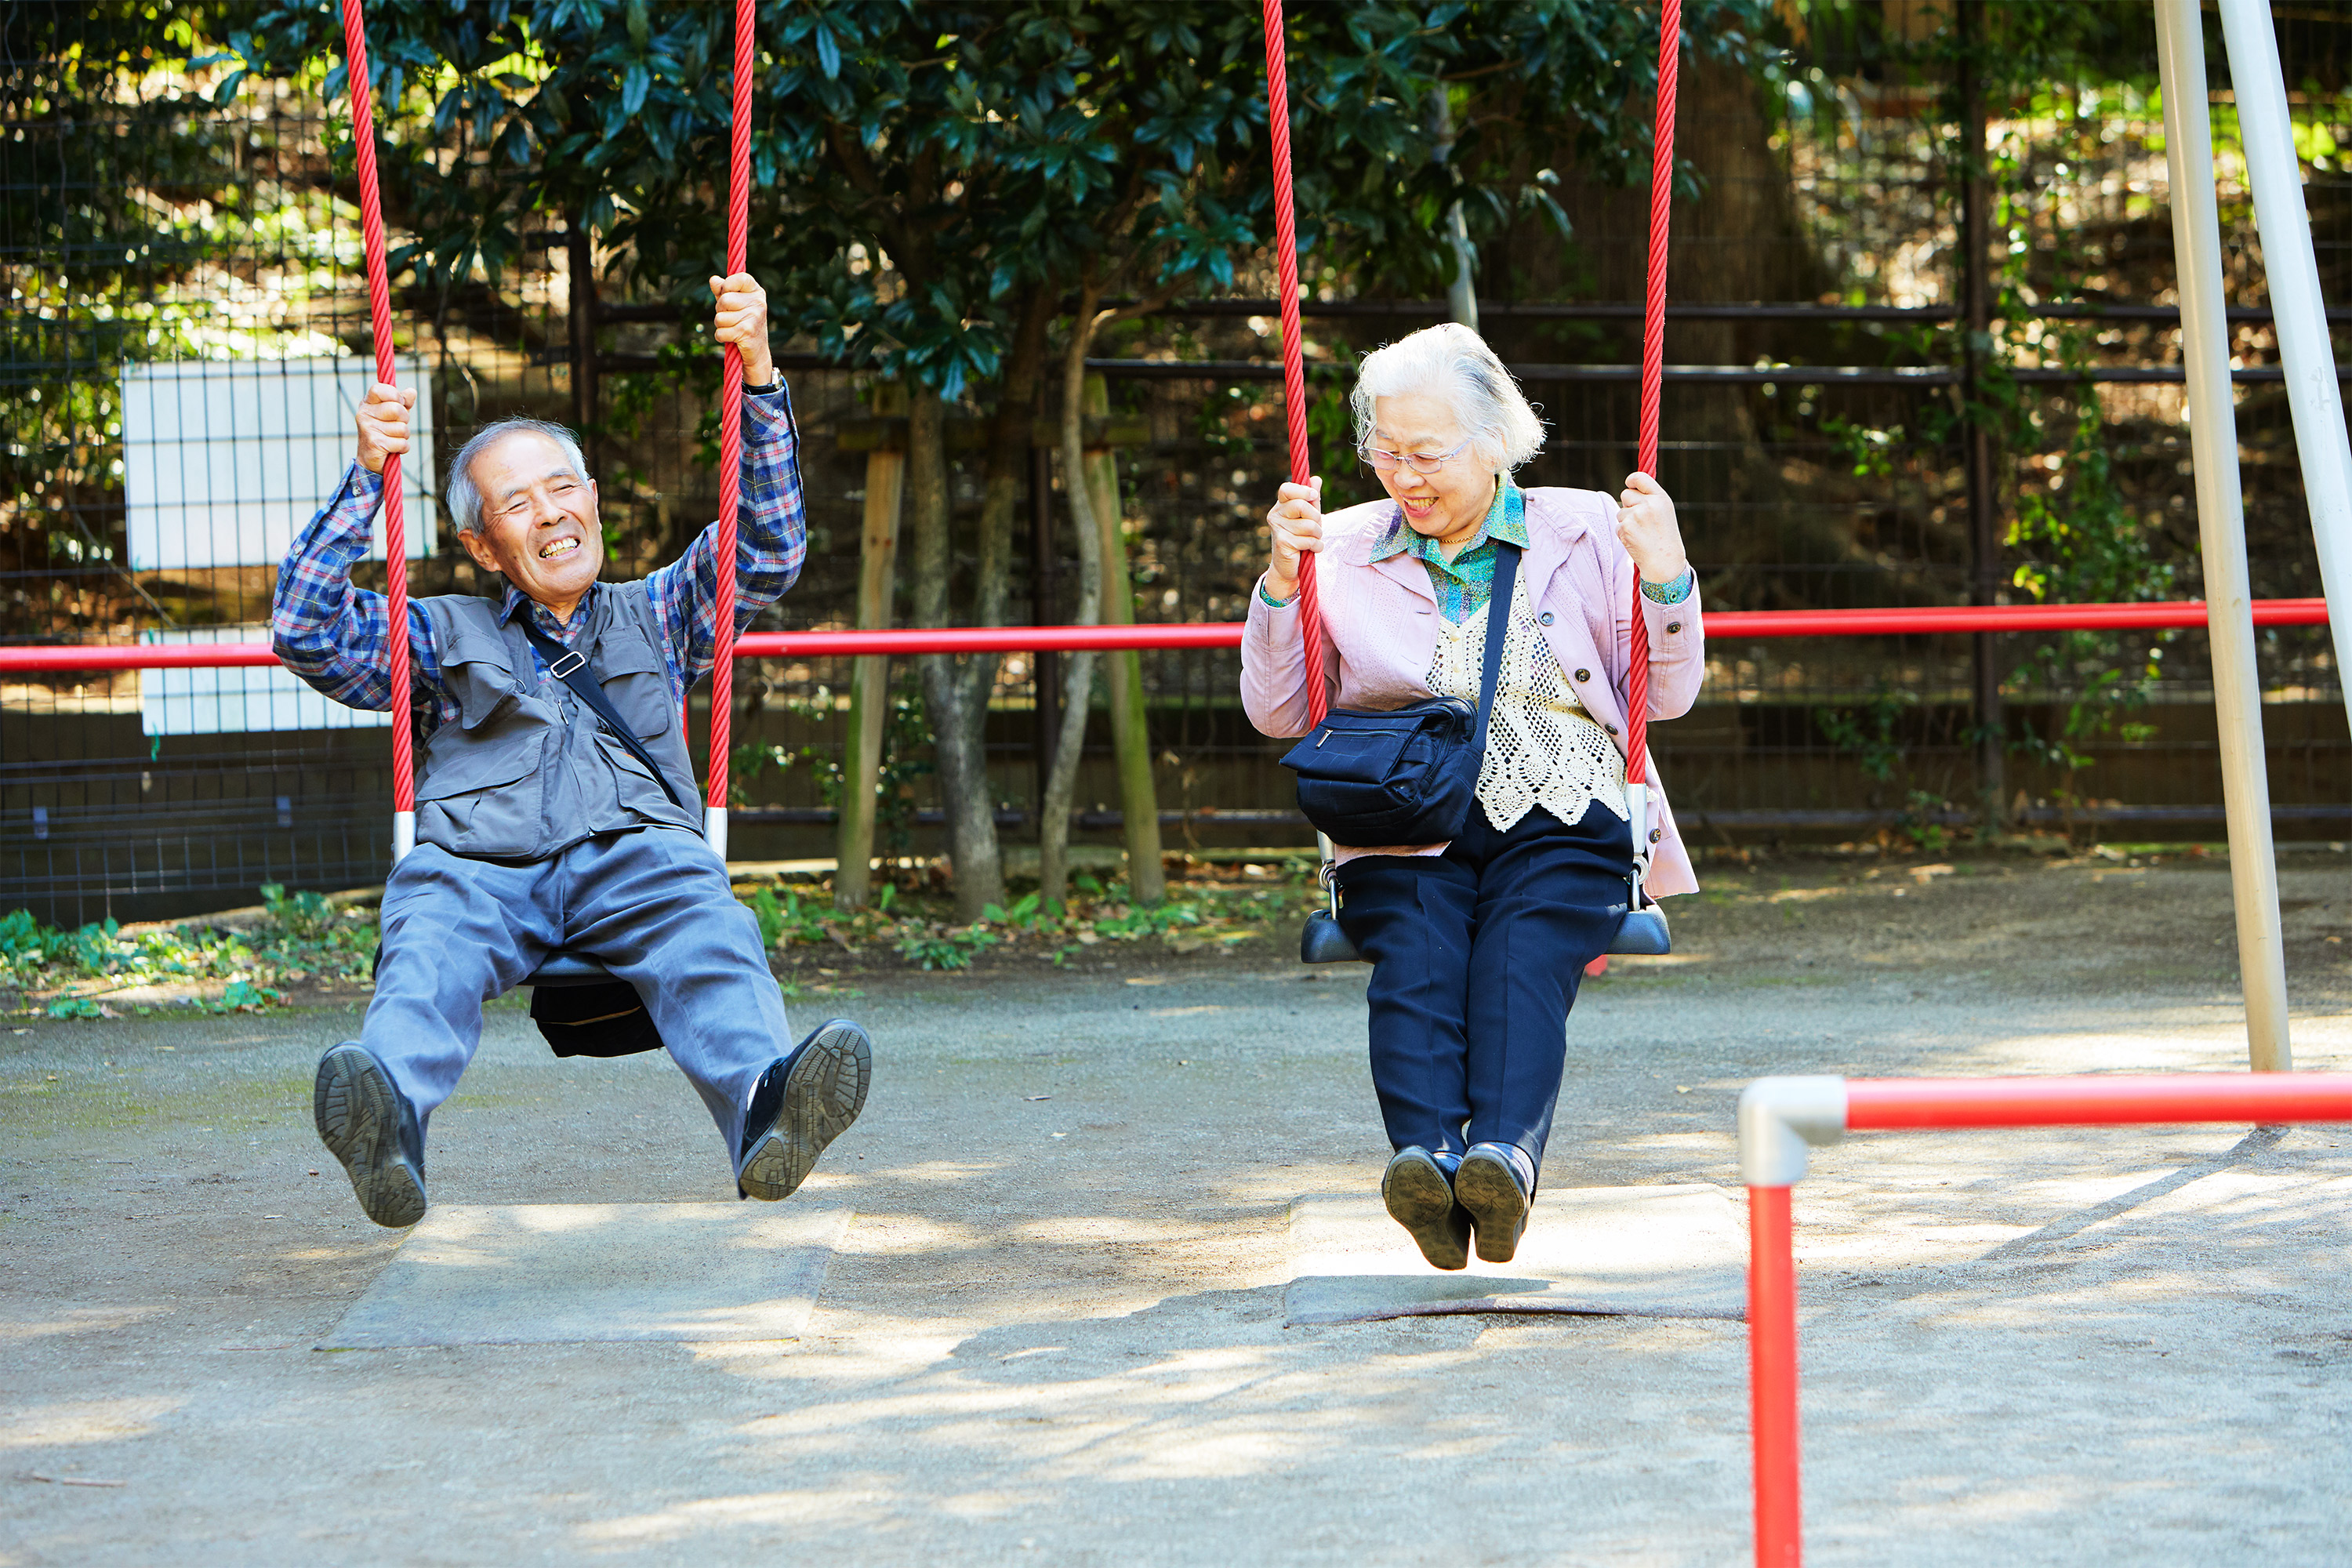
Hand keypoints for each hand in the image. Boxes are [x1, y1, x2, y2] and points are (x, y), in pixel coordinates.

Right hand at [355, 382, 413, 475]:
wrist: (370, 459)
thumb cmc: (384, 432)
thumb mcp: (394, 414)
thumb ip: (403, 402)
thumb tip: (412, 391)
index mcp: (367, 403)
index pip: (379, 389)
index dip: (395, 395)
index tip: (400, 403)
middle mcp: (364, 414)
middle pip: (396, 409)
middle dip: (405, 419)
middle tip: (397, 426)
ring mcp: (368, 428)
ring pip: (402, 428)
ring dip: (404, 436)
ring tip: (393, 438)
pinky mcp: (375, 443)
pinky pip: (402, 443)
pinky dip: (403, 447)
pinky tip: (393, 448)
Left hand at [709, 272, 773, 385]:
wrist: (757, 351)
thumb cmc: (743, 323)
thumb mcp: (734, 304)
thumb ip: (723, 290)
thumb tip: (713, 280)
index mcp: (757, 292)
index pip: (740, 277)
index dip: (728, 285)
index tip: (727, 293)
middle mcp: (758, 303)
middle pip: (724, 300)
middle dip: (720, 310)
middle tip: (730, 317)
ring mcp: (754, 317)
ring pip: (720, 317)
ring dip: (720, 325)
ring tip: (732, 328)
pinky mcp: (747, 332)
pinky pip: (720, 332)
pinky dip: (721, 336)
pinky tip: (732, 338)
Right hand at [1264, 477, 1324, 600]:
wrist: (1288, 567)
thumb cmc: (1300, 538)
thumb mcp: (1308, 517)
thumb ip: (1312, 500)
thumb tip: (1317, 478)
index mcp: (1281, 506)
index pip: (1286, 489)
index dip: (1303, 490)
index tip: (1314, 496)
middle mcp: (1275, 515)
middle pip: (1301, 505)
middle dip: (1316, 517)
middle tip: (1317, 527)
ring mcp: (1277, 529)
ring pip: (1309, 525)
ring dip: (1318, 535)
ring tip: (1313, 540)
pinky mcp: (1283, 543)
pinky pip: (1309, 540)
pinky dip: (1317, 546)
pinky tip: (1312, 550)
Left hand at [1616, 470, 1687, 584]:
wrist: (1664, 561)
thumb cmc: (1665, 536)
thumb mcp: (1664, 511)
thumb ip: (1650, 498)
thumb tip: (1629, 487)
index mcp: (1660, 498)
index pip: (1641, 477)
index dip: (1632, 479)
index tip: (1629, 483)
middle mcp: (1648, 505)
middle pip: (1626, 494)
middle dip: (1629, 504)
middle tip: (1641, 518)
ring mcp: (1635, 516)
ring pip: (1620, 511)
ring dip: (1626, 520)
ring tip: (1641, 532)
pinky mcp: (1624, 528)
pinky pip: (1618, 525)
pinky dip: (1624, 532)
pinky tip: (1636, 539)